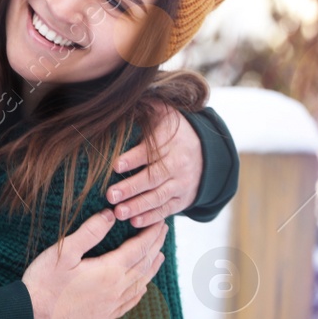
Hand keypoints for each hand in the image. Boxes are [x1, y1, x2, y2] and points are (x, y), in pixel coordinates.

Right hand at [21, 209, 167, 318]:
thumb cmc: (44, 284)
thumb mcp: (64, 252)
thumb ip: (89, 232)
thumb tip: (110, 215)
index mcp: (109, 272)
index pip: (139, 249)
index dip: (151, 234)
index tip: (160, 222)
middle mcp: (116, 290)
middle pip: (144, 265)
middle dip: (155, 246)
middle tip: (163, 232)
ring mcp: (111, 306)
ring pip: (141, 284)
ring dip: (152, 268)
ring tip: (159, 256)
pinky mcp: (103, 317)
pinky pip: (130, 303)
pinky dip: (141, 291)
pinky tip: (142, 288)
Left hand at [106, 104, 201, 226]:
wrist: (207, 152)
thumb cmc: (173, 130)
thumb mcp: (165, 113)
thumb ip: (148, 106)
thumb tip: (125, 97)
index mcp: (171, 142)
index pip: (150, 152)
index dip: (133, 158)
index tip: (115, 165)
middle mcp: (178, 164)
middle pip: (154, 177)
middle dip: (132, 187)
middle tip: (110, 195)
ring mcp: (181, 184)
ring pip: (159, 197)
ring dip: (138, 206)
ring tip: (118, 212)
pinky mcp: (182, 199)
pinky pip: (167, 210)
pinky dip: (151, 217)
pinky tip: (134, 222)